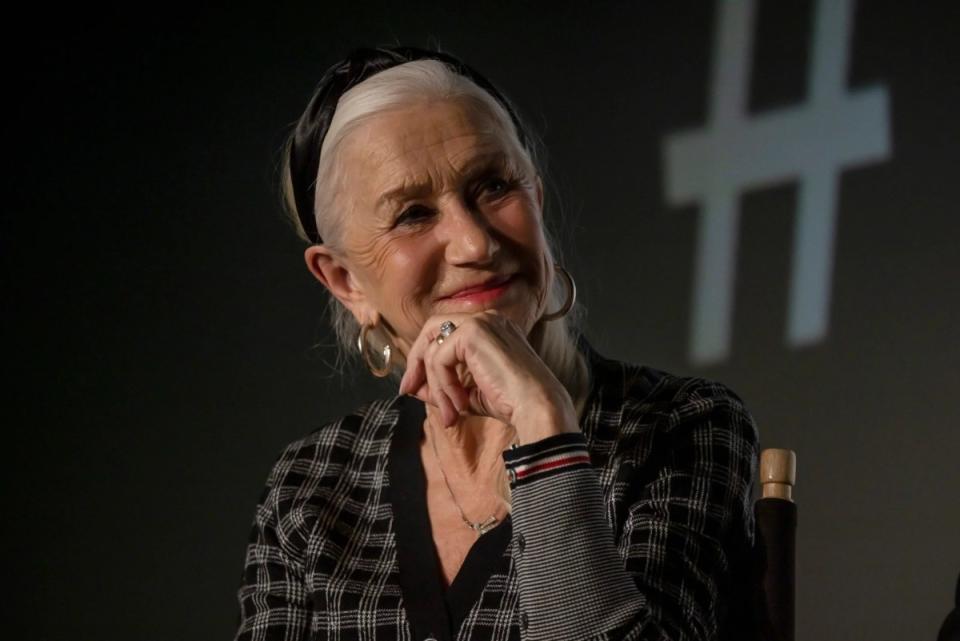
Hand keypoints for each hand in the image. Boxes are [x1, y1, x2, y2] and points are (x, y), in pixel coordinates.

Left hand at [397, 311, 578, 442]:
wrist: (536, 407)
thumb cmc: (513, 403)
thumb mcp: (469, 393)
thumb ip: (442, 386)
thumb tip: (414, 387)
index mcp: (490, 328)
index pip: (444, 334)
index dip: (424, 360)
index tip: (413, 388)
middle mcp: (486, 319)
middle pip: (431, 330)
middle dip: (416, 362)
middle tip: (408, 389)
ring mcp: (480, 322)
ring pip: (434, 349)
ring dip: (435, 386)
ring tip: (451, 413)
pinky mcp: (472, 333)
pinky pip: (439, 359)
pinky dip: (443, 385)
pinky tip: (460, 404)